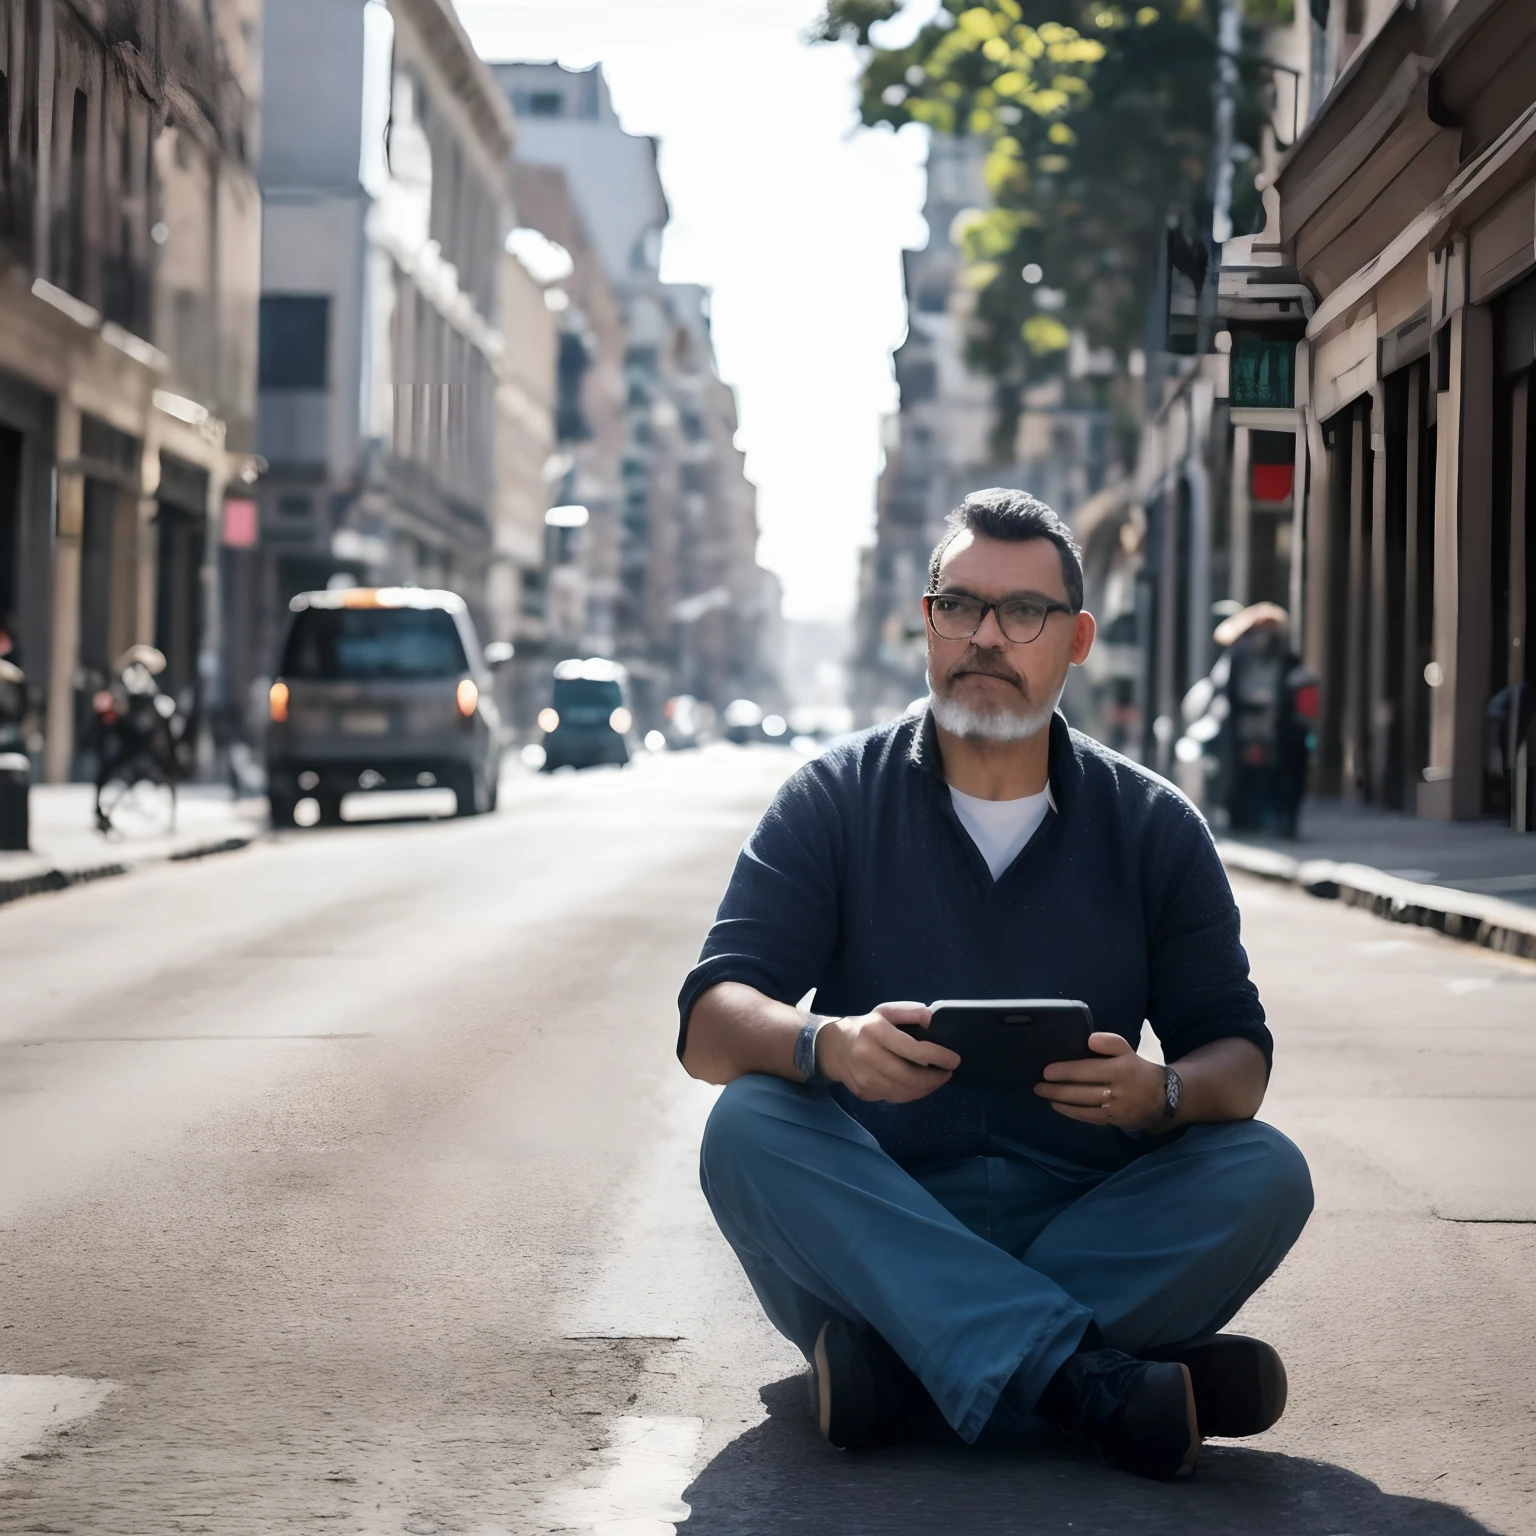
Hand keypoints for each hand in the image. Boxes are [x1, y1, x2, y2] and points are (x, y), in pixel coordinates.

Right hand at [817, 1003, 959, 1103]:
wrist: (833, 1048)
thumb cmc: (866, 1028)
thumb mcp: (885, 1011)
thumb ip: (910, 1012)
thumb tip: (931, 1020)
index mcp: (876, 1032)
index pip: (914, 1050)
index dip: (939, 1057)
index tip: (954, 1060)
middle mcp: (868, 1056)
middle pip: (911, 1077)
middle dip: (935, 1079)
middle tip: (947, 1073)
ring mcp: (865, 1078)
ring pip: (904, 1092)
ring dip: (926, 1089)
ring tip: (935, 1080)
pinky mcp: (864, 1092)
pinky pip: (895, 1098)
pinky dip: (911, 1094)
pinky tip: (918, 1086)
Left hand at [1034, 1032, 1167, 1129]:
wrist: (1164, 1097)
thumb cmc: (1137, 1069)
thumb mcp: (1127, 1050)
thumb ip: (1110, 1042)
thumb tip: (1089, 1039)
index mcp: (1120, 1069)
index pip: (1087, 1070)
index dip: (1065, 1071)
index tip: (1046, 1071)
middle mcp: (1118, 1091)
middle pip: (1081, 1091)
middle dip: (1056, 1090)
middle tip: (1038, 1086)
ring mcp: (1116, 1110)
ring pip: (1083, 1107)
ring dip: (1061, 1103)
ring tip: (1044, 1096)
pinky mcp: (1115, 1122)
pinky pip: (1089, 1118)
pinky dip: (1073, 1113)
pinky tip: (1060, 1107)